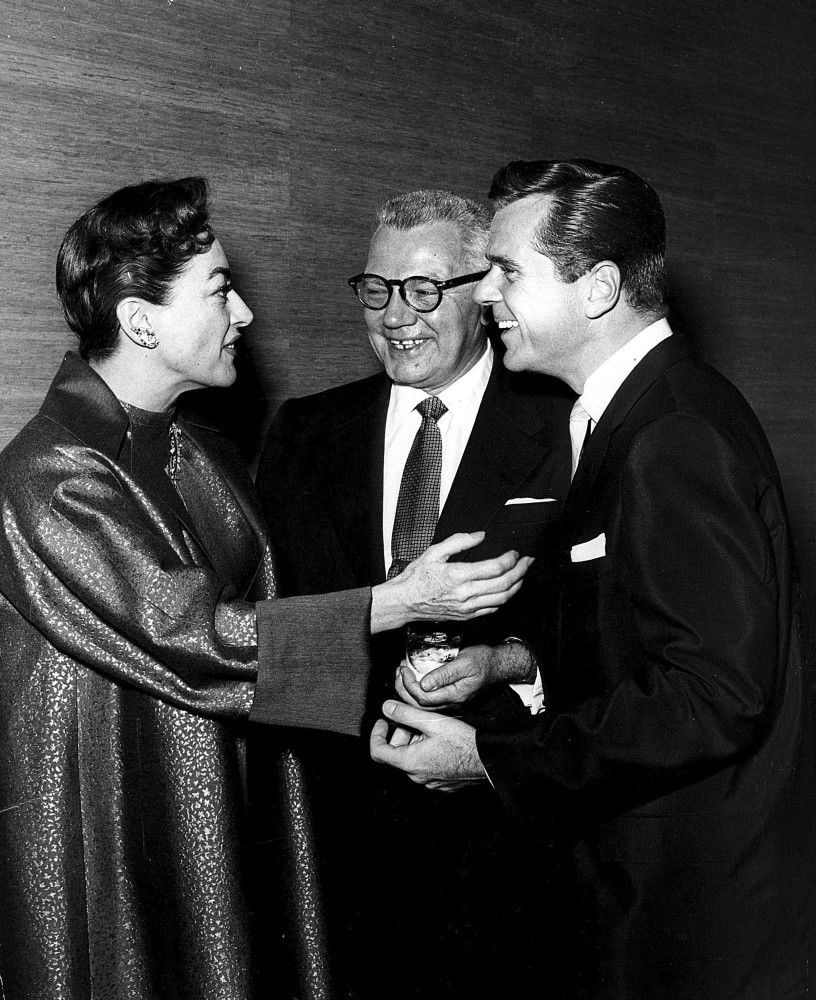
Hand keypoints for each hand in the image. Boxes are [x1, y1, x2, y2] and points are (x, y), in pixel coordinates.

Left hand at [369, 700, 485, 790]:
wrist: (489, 760)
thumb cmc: (464, 742)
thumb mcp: (432, 721)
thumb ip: (406, 713)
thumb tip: (386, 707)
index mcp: (410, 762)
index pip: (378, 752)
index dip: (377, 734)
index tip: (384, 721)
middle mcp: (417, 776)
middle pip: (396, 754)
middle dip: (400, 733)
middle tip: (414, 718)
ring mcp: (429, 782)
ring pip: (411, 759)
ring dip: (414, 742)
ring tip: (431, 727)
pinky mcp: (441, 783)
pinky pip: (425, 767)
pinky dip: (425, 752)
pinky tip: (440, 741)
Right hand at [370, 531, 532, 633]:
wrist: (405, 602)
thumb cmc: (417, 577)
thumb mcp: (434, 552)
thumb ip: (459, 541)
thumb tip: (480, 536)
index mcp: (458, 575)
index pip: (495, 568)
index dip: (510, 559)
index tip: (515, 552)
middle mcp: (466, 594)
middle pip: (504, 583)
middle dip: (521, 571)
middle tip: (528, 561)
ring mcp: (468, 608)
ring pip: (502, 598)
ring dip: (517, 585)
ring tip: (523, 574)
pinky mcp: (467, 616)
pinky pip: (493, 609)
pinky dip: (505, 598)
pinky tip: (508, 589)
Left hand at [397, 642, 535, 708]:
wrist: (497, 664)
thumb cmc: (483, 661)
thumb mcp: (464, 662)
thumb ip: (445, 674)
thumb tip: (423, 683)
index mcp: (455, 695)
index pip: (424, 698)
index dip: (409, 685)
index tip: (404, 669)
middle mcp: (451, 702)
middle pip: (419, 705)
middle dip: (403, 689)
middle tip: (399, 671)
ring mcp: (450, 701)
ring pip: (421, 704)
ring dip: (407, 690)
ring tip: (402, 673)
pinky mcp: (448, 697)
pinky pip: (427, 699)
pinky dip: (415, 689)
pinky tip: (411, 677)